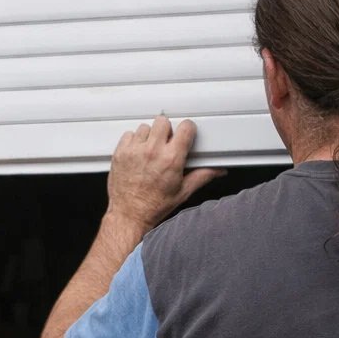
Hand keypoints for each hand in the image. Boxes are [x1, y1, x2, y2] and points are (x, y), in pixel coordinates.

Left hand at [106, 115, 223, 229]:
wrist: (129, 215)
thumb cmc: (154, 206)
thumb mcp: (183, 192)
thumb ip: (203, 176)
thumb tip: (218, 170)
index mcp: (171, 159)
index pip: (185, 127)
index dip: (187, 130)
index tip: (185, 134)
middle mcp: (153, 152)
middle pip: (163, 122)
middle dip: (167, 131)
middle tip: (166, 144)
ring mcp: (134, 151)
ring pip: (145, 127)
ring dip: (149, 136)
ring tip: (150, 151)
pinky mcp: (121, 153)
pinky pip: (128, 134)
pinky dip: (133, 141)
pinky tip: (138, 153)